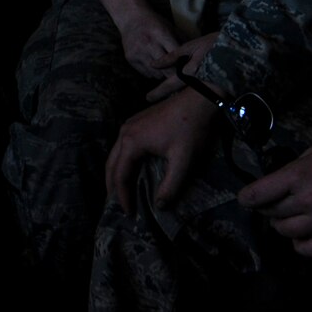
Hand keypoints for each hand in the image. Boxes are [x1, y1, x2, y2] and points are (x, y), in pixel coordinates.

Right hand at [105, 88, 218, 215]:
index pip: (120, 175)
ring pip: (115, 154)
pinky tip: (129, 169)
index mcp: (132, 142)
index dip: (123, 196)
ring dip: (116, 173)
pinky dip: (122, 162)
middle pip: (111, 164)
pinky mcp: (137, 122)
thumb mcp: (183, 160)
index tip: (129, 213)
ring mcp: (129, 125)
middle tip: (118, 205)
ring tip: (120, 191)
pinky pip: (122, 146)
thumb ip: (171, 186)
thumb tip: (159, 206)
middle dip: (113, 187)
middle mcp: (125, 132)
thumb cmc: (191, 129)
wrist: (199, 98)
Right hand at [117, 8, 181, 79]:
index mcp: (160, 33)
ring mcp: (138, 52)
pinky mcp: (130, 59)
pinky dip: (154, 73)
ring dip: (164, 74)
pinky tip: (156, 67)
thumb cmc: (154, 23)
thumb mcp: (170, 27)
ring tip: (167, 70)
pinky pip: (147, 74)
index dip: (183, 63)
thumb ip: (181, 42)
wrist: (131, 18)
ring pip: (157, 74)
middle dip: (174, 72)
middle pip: (166, 67)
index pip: (175, 55)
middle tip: (180, 74)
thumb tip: (193, 58)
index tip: (188, 67)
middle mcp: (148, 43)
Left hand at [143, 33, 219, 101]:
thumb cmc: (213, 44)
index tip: (147, 98)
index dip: (157, 93)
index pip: (169, 86)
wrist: (239, 48)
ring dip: (178, 97)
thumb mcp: (191, 46)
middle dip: (167, 97)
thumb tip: (154, 64)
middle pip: (177, 95)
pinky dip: (190, 95)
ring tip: (169, 98)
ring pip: (187, 96)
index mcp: (189, 73)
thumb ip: (172, 56)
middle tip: (155, 99)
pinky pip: (198, 94)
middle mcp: (196, 84)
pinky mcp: (215, 90)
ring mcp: (206, 88)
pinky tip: (186, 94)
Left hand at [236, 129, 311, 257]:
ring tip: (287, 216)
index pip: (260, 194)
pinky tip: (302, 235)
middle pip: (272, 213)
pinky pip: (311, 250)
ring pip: (288, 233)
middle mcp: (311, 201)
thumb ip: (301, 165)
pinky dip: (301, 245)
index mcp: (303, 175)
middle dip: (267, 208)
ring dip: (282, 225)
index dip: (247, 196)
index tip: (245, 197)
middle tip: (271, 202)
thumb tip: (285, 178)